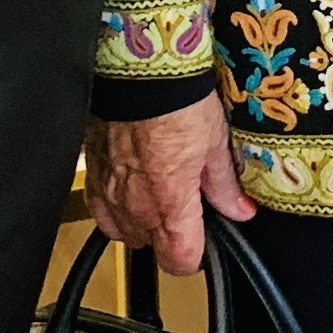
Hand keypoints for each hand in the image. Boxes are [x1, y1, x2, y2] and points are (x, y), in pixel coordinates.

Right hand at [82, 95, 254, 275]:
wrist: (137, 71)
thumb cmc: (175, 101)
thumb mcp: (215, 143)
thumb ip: (225, 186)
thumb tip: (240, 210)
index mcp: (169, 203)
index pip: (179, 261)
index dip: (196, 258)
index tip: (204, 243)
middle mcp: (135, 205)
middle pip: (152, 249)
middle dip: (171, 237)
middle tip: (187, 209)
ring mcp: (109, 192)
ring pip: (125, 233)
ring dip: (143, 224)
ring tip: (160, 196)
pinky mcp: (92, 174)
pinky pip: (100, 209)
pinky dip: (116, 207)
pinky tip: (131, 188)